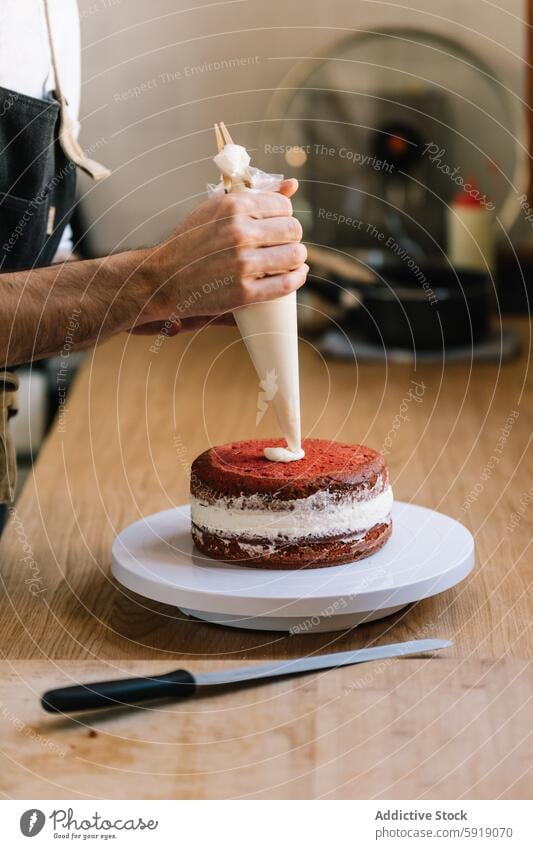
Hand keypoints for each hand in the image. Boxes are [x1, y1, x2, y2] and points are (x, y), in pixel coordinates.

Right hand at [130, 179, 306, 333]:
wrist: (163, 278)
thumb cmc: (191, 242)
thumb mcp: (215, 208)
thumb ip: (255, 195)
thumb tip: (293, 184)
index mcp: (232, 206)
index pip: (284, 207)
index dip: (285, 216)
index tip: (278, 226)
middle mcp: (238, 233)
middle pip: (293, 230)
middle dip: (293, 237)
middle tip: (285, 244)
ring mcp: (241, 264)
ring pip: (294, 256)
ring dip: (297, 258)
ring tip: (288, 260)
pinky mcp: (243, 293)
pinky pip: (286, 283)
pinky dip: (296, 279)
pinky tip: (295, 275)